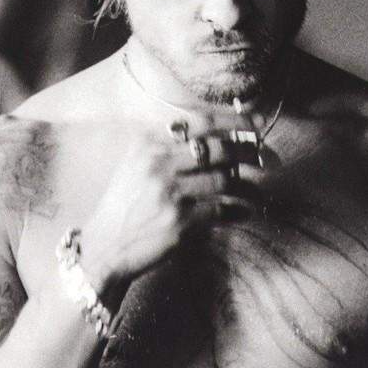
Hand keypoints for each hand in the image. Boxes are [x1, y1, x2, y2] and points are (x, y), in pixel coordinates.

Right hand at [79, 129, 262, 285]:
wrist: (104, 247)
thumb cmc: (126, 206)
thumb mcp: (136, 165)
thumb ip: (169, 147)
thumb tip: (218, 136)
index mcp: (148, 144)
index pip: (200, 123)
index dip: (234, 120)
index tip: (257, 121)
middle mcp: (158, 164)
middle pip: (219, 149)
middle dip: (248, 151)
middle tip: (263, 157)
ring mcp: (170, 193)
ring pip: (225, 179)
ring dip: (248, 185)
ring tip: (257, 190)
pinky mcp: (180, 222)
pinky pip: (223, 210)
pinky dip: (239, 211)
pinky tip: (244, 212)